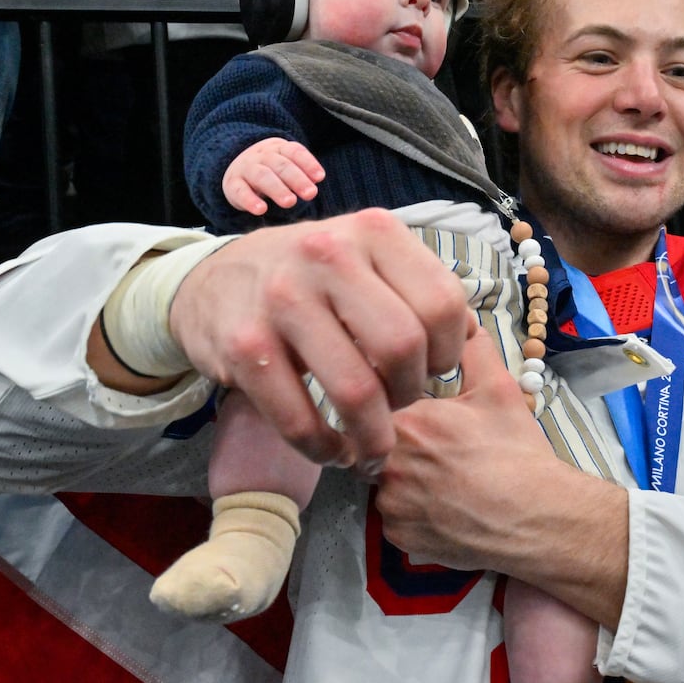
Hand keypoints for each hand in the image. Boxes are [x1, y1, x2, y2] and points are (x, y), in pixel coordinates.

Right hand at [170, 209, 477, 467]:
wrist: (211, 281)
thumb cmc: (307, 278)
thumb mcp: (363, 257)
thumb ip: (414, 287)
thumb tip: (472, 336)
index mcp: (372, 231)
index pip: (443, 303)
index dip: (447, 352)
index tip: (431, 370)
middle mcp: (328, 254)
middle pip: (404, 347)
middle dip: (410, 393)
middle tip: (399, 405)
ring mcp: (282, 299)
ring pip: (356, 391)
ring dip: (373, 437)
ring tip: (372, 448)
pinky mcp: (245, 346)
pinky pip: (300, 419)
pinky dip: (324, 449)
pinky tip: (332, 451)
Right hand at [223, 137, 326, 215]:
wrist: (238, 167)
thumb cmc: (271, 171)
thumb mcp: (285, 167)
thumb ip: (301, 173)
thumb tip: (316, 180)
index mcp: (279, 149)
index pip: (294, 152)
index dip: (308, 163)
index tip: (320, 177)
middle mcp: (262, 156)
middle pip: (281, 165)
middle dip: (297, 179)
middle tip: (310, 193)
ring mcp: (246, 168)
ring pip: (262, 176)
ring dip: (277, 189)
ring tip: (290, 202)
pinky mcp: (232, 184)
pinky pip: (240, 190)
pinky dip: (250, 200)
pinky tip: (261, 210)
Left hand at [377, 327, 629, 624]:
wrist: (538, 519)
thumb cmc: (517, 455)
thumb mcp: (498, 389)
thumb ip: (470, 346)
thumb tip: (460, 318)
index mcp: (407, 419)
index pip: (376, 403)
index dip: (397, 407)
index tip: (422, 417)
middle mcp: (388, 461)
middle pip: (376, 443)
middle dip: (400, 444)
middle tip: (438, 450)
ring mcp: (390, 503)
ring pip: (381, 483)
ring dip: (403, 480)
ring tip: (443, 481)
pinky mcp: (397, 536)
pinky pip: (393, 519)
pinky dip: (412, 514)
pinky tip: (443, 508)